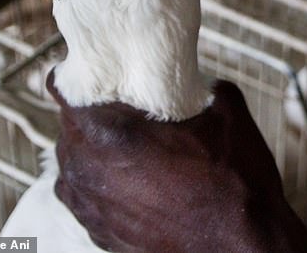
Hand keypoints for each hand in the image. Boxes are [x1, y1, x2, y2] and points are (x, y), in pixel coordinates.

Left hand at [48, 72, 306, 252]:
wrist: (244, 245)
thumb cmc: (234, 182)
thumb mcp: (226, 109)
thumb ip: (201, 83)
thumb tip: (195, 78)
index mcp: (110, 133)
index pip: (62, 90)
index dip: (76, 76)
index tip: (93, 72)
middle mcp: (90, 171)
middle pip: (67, 128)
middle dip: (88, 114)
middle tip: (118, 105)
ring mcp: (92, 208)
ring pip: (72, 165)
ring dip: (91, 151)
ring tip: (125, 144)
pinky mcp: (102, 235)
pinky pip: (85, 198)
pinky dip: (100, 184)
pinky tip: (131, 179)